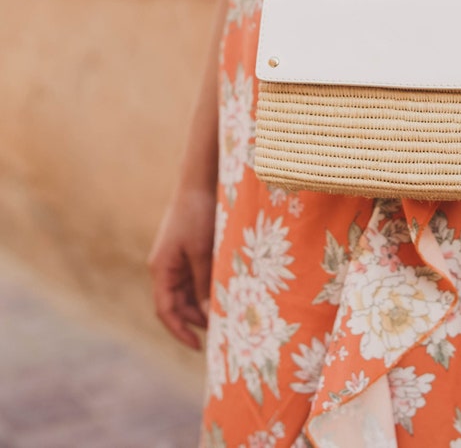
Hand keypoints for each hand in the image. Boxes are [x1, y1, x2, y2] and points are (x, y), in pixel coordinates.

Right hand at [147, 186, 216, 349]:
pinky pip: (198, 276)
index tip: (199, 347)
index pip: (166, 311)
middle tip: (223, 331)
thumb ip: (205, 284)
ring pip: (190, 291)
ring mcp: (178, 258)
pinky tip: (228, 292)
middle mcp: (166, 266)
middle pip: (179, 304)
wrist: (200, 181)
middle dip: (198, 319)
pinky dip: (210, 287)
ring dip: (205, 303)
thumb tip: (208, 315)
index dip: (180, 332)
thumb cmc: (199, 215)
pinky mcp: (191, 249)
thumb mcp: (203, 252)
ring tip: (229, 314)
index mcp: (162, 269)